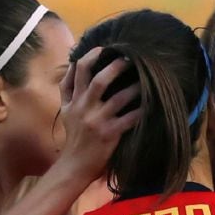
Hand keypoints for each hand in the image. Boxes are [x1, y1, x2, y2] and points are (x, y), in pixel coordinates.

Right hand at [57, 49, 140, 184]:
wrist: (75, 166)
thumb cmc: (74, 137)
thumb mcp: (65, 111)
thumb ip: (67, 89)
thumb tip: (72, 64)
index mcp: (74, 100)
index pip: (80, 70)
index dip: (92, 56)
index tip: (104, 49)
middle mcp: (85, 108)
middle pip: (100, 80)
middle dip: (116, 67)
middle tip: (130, 59)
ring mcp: (98, 121)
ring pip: (118, 98)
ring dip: (134, 88)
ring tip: (145, 80)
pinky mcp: (109, 135)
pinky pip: (129, 119)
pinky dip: (140, 112)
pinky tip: (150, 106)